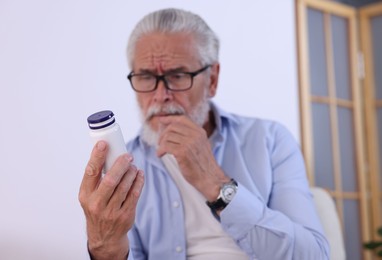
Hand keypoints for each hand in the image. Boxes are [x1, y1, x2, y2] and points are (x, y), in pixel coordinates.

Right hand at [79, 141, 143, 259]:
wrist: (104, 236)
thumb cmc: (98, 208)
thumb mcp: (90, 196)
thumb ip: (97, 178)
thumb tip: (109, 152)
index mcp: (85, 195)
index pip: (90, 172)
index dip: (97, 157)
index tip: (104, 144)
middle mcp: (96, 204)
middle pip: (110, 180)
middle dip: (120, 165)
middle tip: (128, 156)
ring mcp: (111, 211)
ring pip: (124, 187)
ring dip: (131, 173)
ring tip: (133, 166)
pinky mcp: (125, 215)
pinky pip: (134, 194)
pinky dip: (138, 182)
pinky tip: (140, 175)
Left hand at [156, 115, 229, 200]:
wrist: (210, 178)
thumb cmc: (203, 165)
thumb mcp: (201, 145)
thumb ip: (191, 136)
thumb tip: (173, 130)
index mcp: (200, 132)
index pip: (182, 119)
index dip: (169, 118)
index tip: (161, 120)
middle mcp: (195, 135)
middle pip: (172, 127)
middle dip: (163, 134)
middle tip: (160, 142)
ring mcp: (189, 143)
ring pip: (167, 136)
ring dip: (161, 144)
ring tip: (161, 151)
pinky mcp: (183, 152)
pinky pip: (165, 146)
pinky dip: (160, 150)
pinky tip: (161, 155)